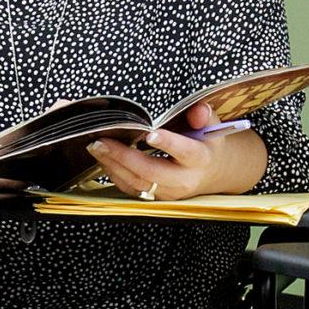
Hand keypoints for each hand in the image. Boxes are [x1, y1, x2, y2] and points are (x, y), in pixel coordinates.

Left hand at [84, 101, 247, 201]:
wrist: (212, 173)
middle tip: (101, 142)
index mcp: (200, 159)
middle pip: (151, 171)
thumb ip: (203, 116)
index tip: (150, 134)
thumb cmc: (207, 145)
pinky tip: (104, 159)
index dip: (168, 143)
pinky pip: (131, 189)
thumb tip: (197, 110)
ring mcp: (168, 192)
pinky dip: (115, 174)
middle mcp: (183, 180)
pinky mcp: (156, 197)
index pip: (185, 151)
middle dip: (123, 156)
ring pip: (137, 183)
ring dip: (113, 166)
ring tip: (96, 148)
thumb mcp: (212, 127)